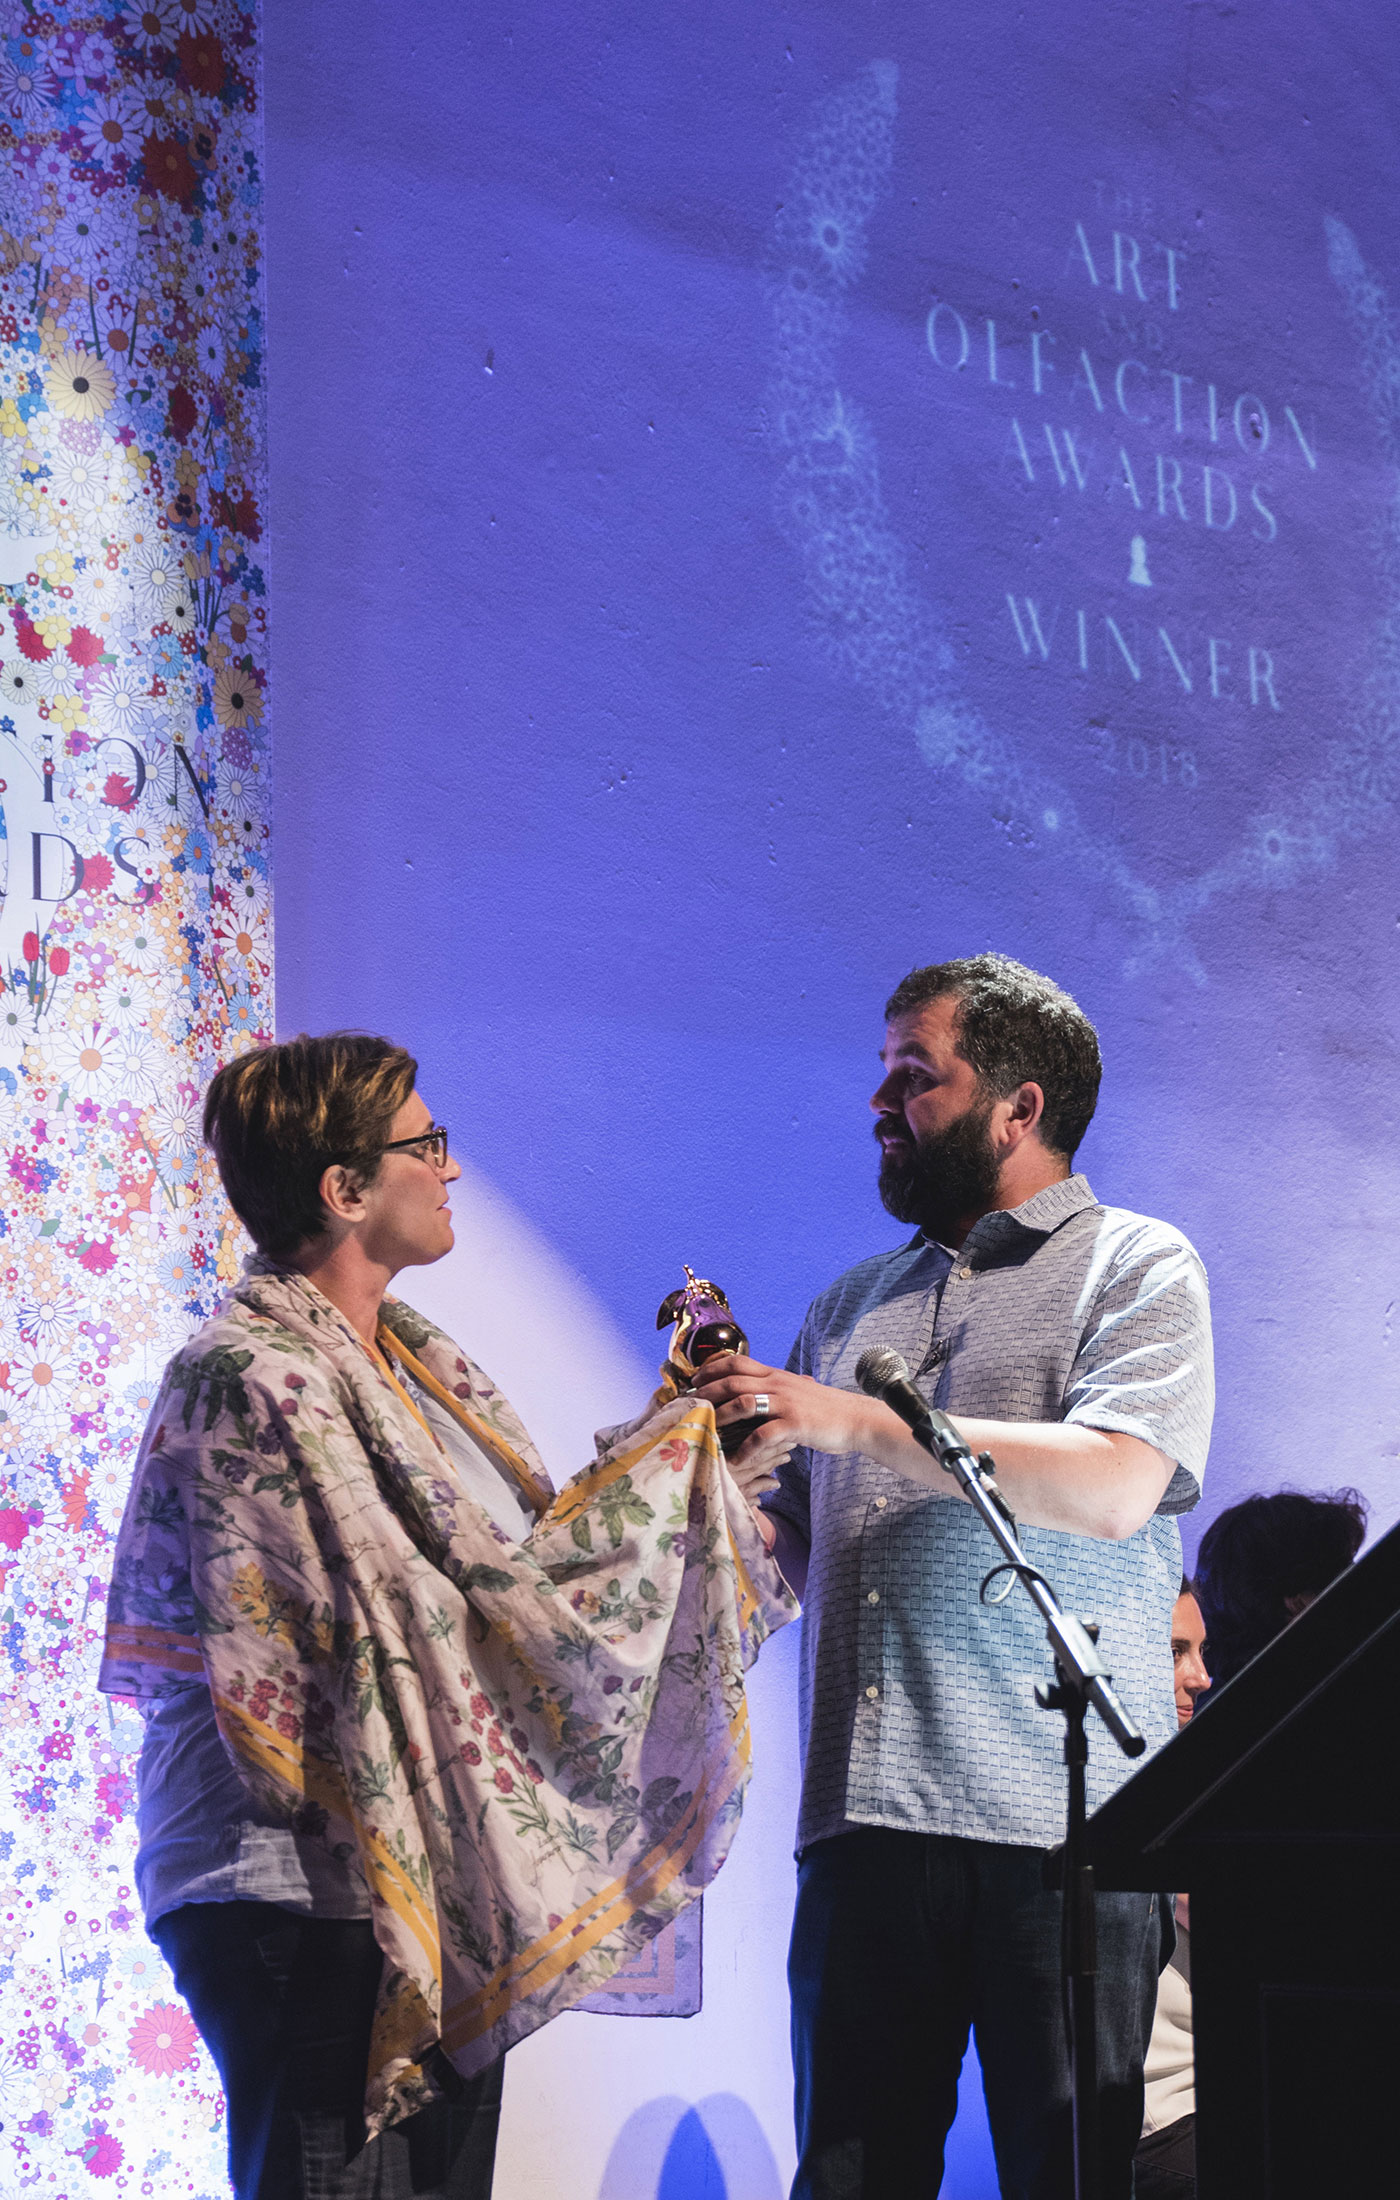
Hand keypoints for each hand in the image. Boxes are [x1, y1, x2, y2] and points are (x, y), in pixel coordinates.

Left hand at [690, 1353, 879, 1493]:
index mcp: (775, 1374)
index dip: (710, 1370)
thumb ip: (773, 1388)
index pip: (736, 1362)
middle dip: (705, 1393)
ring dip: (720, 1417)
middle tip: (688, 1407)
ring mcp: (786, 1403)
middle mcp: (777, 1384)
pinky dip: (746, 1449)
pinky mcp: (795, 1424)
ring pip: (742, 1403)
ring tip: (705, 1431)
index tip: (693, 1382)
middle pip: (731, 1381)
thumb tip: (750, 1392)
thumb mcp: (795, 1391)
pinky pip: (763, 1435)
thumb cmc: (823, 1409)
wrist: (855, 1418)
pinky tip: (737, 1460)